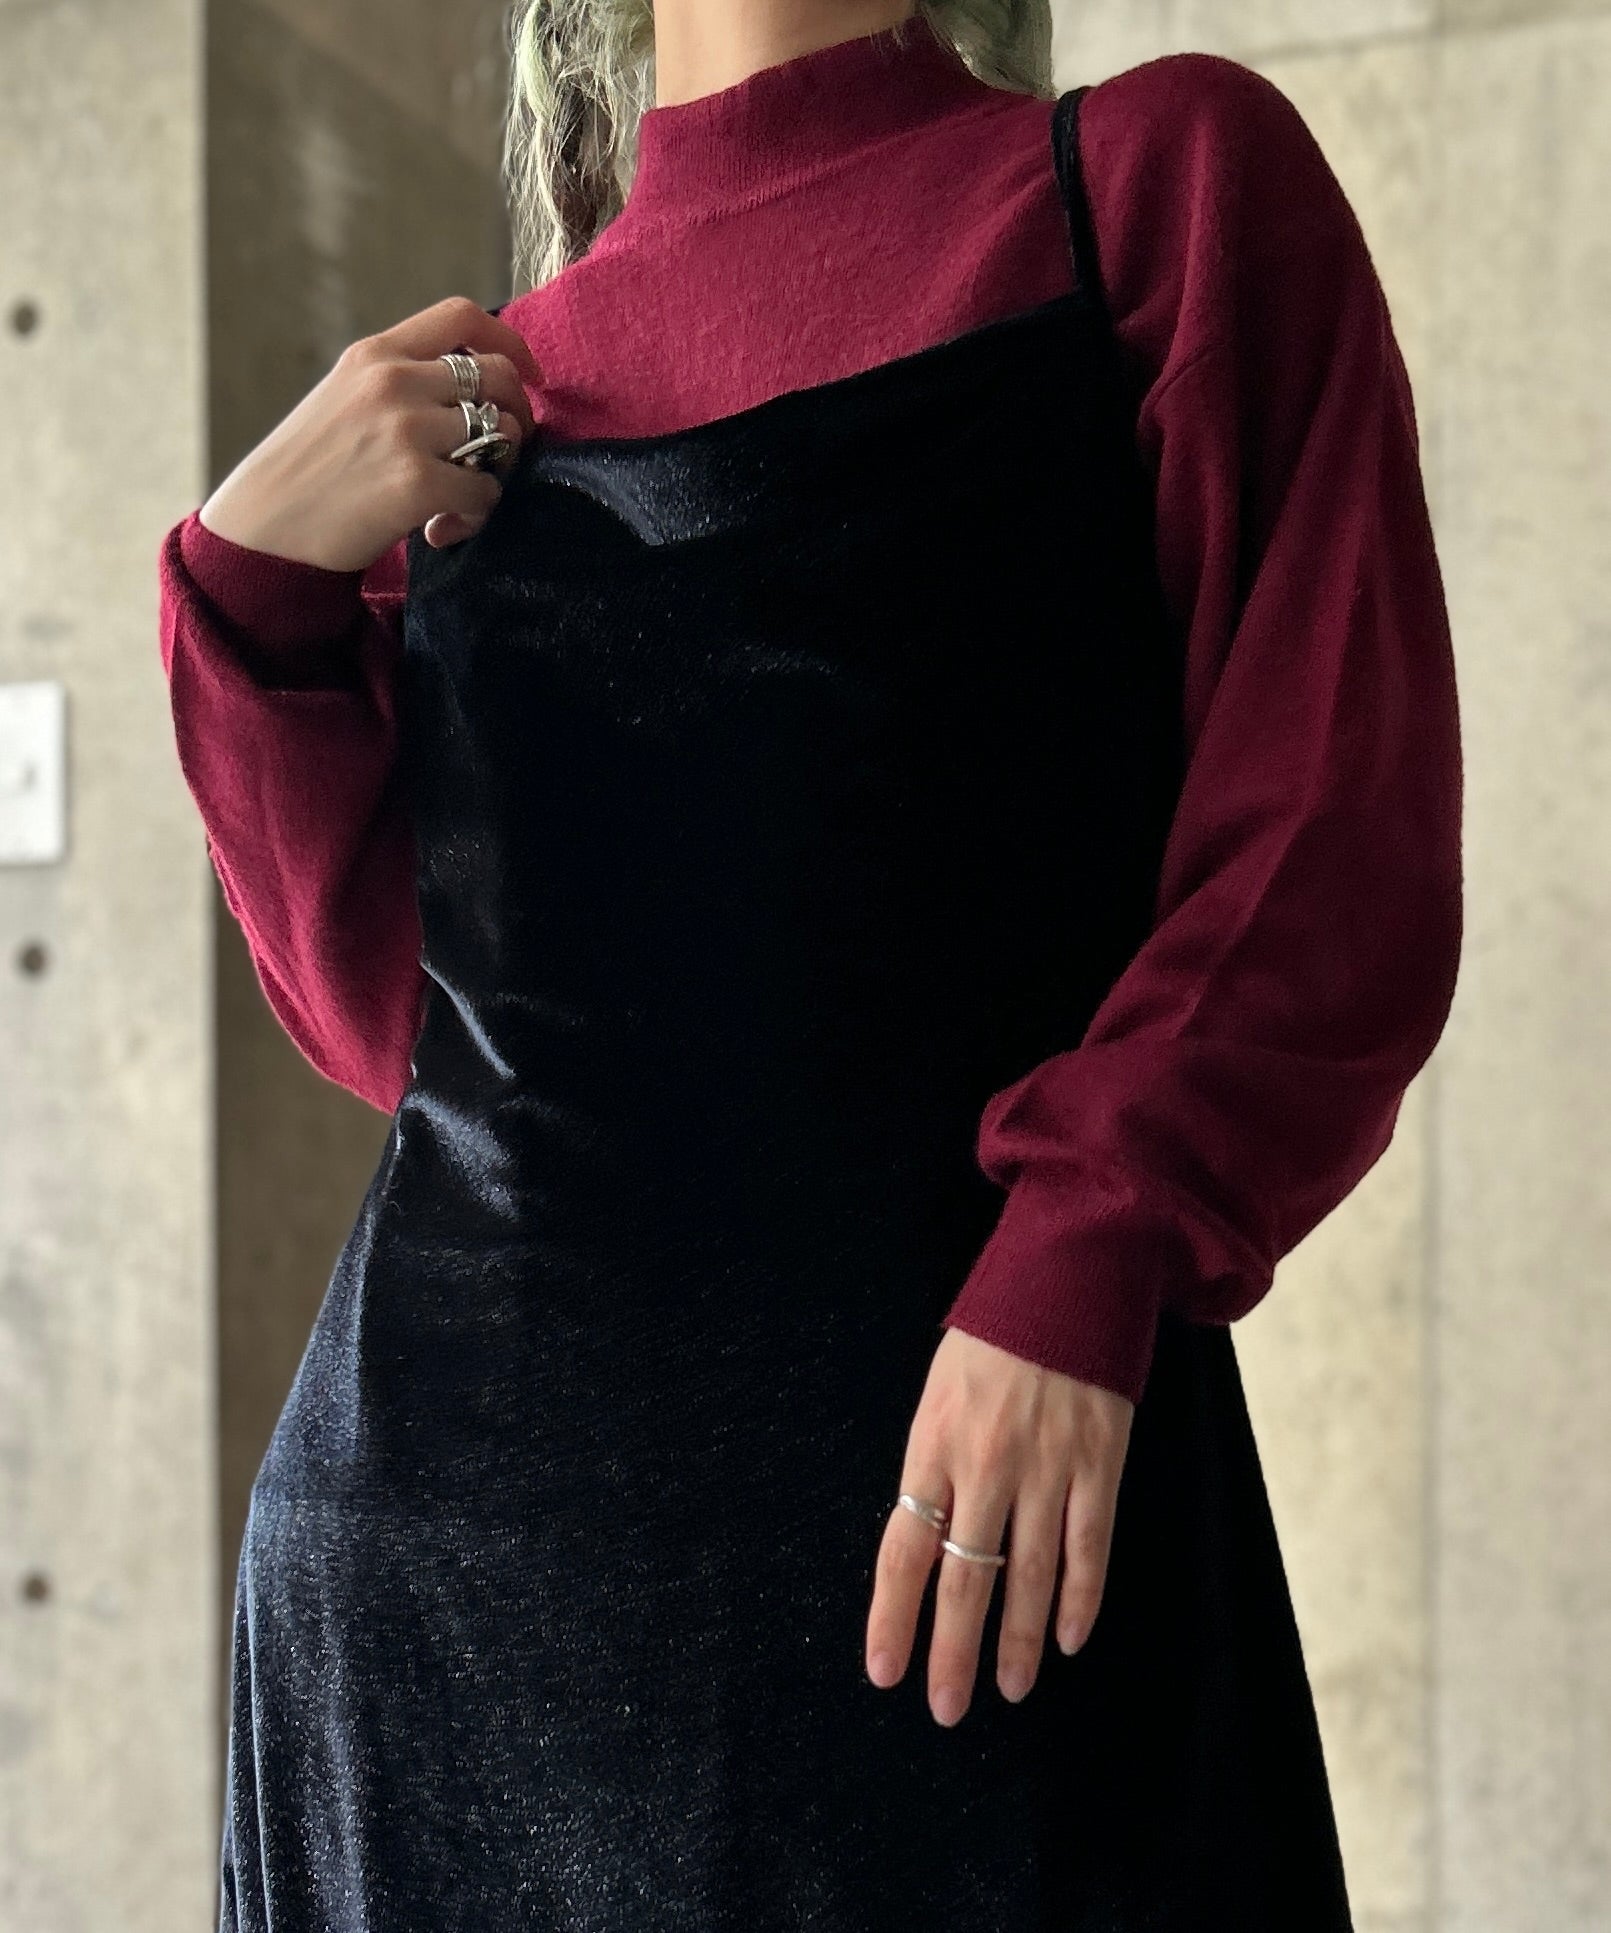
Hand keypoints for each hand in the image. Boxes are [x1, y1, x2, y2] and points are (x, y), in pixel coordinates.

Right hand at [198, 295, 543, 572]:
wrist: (263, 529)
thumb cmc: (307, 474)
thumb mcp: (344, 400)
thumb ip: (399, 385)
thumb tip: (473, 393)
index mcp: (375, 355)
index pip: (462, 317)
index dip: (510, 342)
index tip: (530, 375)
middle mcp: (393, 381)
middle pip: (498, 377)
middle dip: (519, 416)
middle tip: (504, 455)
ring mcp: (407, 429)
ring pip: (503, 434)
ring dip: (498, 472)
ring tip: (462, 501)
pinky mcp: (417, 481)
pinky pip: (486, 491)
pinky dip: (476, 516)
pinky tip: (440, 530)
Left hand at [865, 1326, 1132, 1725]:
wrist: (1066, 1277)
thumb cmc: (993, 1336)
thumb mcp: (939, 1394)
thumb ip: (933, 1465)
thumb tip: (924, 1544)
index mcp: (933, 1443)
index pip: (905, 1548)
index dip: (893, 1616)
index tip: (885, 1672)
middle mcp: (987, 1463)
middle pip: (965, 1577)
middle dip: (953, 1651)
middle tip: (946, 1707)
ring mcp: (1048, 1466)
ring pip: (1029, 1574)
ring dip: (1016, 1640)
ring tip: (1007, 1689)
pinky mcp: (1099, 1463)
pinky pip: (1090, 1547)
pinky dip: (1079, 1599)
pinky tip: (1067, 1639)